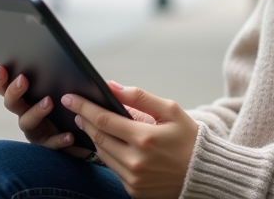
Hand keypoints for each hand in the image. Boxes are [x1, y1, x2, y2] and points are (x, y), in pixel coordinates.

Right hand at [0, 66, 82, 154]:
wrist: (79, 133)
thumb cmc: (64, 105)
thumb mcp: (57, 87)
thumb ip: (52, 75)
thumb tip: (56, 51)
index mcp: (23, 99)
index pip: (4, 88)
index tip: (1, 68)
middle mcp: (24, 114)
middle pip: (11, 103)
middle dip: (14, 91)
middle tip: (23, 79)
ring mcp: (35, 131)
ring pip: (27, 123)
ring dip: (36, 111)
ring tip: (49, 101)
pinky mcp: (48, 145)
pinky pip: (51, 144)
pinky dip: (59, 139)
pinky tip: (69, 135)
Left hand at [63, 82, 197, 198]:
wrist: (203, 173)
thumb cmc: (189, 139)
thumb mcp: (170, 110)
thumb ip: (140, 97)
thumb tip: (112, 86)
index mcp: (145, 138)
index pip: (103, 119)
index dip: (83, 107)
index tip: (70, 98)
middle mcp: (136, 161)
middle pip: (98, 137)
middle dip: (85, 120)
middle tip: (77, 109)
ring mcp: (133, 179)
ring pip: (102, 154)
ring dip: (94, 137)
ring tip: (91, 123)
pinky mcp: (134, 190)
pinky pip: (112, 168)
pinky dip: (108, 153)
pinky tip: (108, 141)